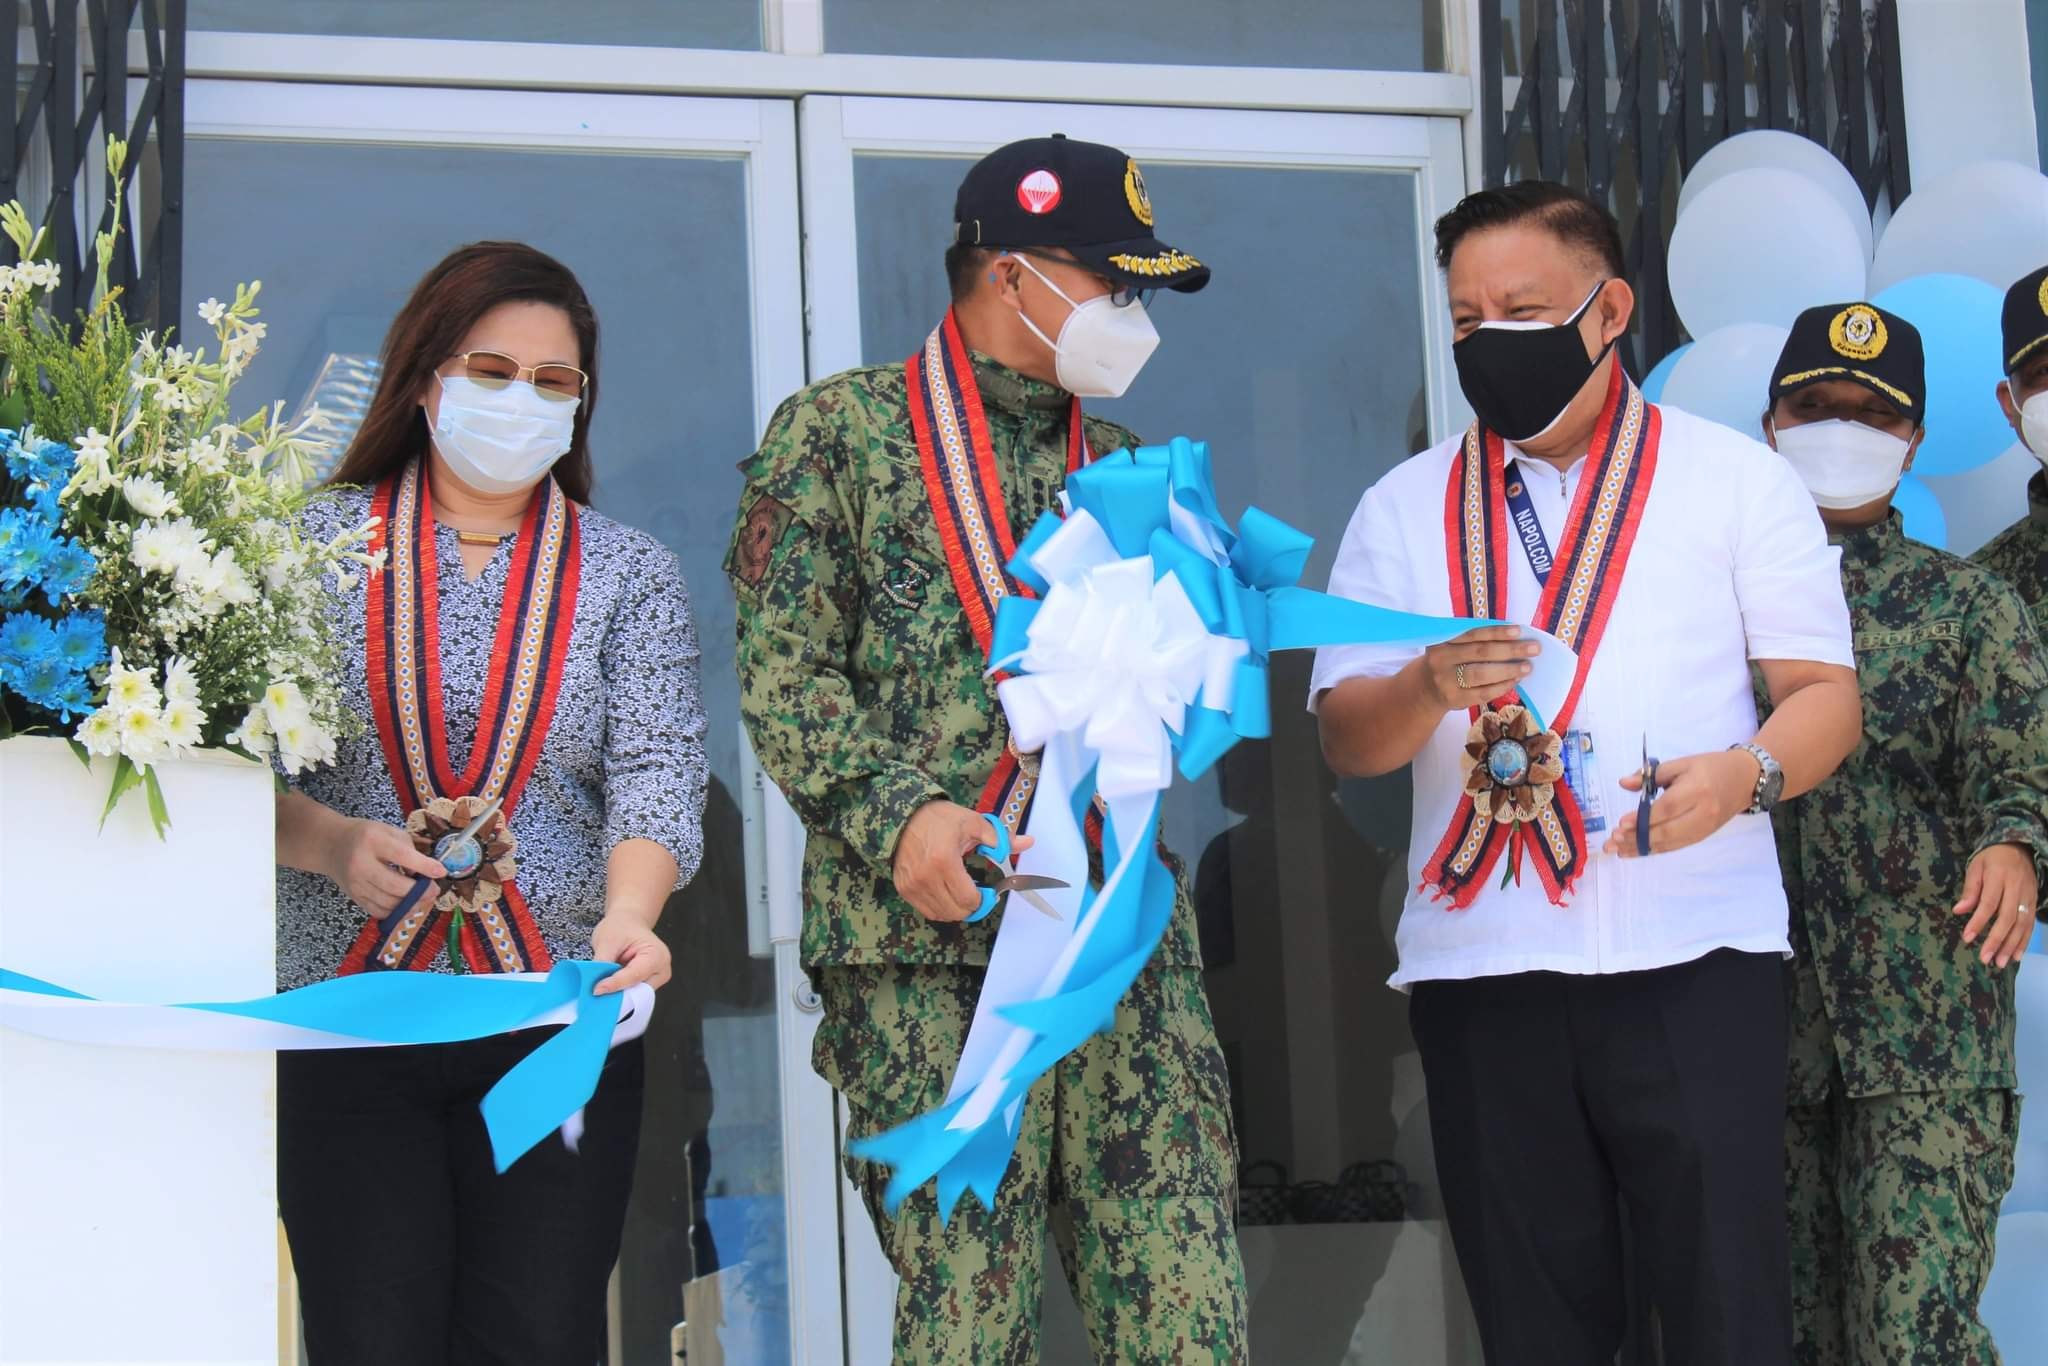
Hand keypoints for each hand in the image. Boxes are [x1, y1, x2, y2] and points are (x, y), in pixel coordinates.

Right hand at [322, 817, 445, 918]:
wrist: (331, 845)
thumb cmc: (366, 836)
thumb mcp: (388, 830)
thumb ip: (408, 847)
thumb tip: (428, 870)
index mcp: (372, 840)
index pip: (402, 855)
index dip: (424, 866)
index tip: (441, 871)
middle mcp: (361, 863)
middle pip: (394, 885)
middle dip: (419, 891)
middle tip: (434, 890)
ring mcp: (355, 882)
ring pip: (387, 902)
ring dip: (410, 904)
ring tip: (423, 898)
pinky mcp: (354, 896)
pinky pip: (378, 911)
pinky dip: (396, 911)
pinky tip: (407, 905)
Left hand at [591, 910, 671, 993]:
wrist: (628, 923)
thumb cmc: (621, 927)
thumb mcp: (607, 941)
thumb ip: (602, 964)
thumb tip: (595, 987)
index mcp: (656, 955)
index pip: (634, 975)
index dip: (614, 984)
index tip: (596, 990)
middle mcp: (662, 970)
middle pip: (638, 990)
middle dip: (618, 993)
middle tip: (596, 994)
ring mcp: (657, 979)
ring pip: (636, 996)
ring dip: (618, 995)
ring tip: (601, 989)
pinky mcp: (648, 984)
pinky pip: (634, 994)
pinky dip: (620, 993)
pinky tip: (608, 988)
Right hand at [891, 800, 1034, 923]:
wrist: (903, 816)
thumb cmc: (939, 819)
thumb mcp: (973, 823)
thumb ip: (1001, 839)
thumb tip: (1029, 842)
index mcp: (945, 862)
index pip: (969, 899)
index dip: (984, 900)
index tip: (989, 891)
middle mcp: (926, 878)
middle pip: (956, 911)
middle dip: (972, 906)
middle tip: (978, 893)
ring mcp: (912, 886)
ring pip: (941, 914)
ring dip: (956, 909)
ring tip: (962, 892)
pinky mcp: (904, 889)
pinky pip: (927, 910)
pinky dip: (940, 908)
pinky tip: (947, 893)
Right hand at [1415, 626, 1539, 713]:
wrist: (1426, 690)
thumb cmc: (1448, 661)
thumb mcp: (1451, 646)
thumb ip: (1474, 640)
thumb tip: (1514, 637)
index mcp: (1442, 641)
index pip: (1472, 634)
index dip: (1496, 632)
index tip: (1519, 631)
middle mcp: (1441, 660)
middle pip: (1480, 653)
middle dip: (1510, 650)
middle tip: (1534, 649)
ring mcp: (1447, 681)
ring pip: (1481, 674)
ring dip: (1508, 670)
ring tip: (1527, 667)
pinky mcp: (1455, 699)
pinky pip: (1483, 693)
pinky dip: (1501, 686)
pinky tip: (1514, 681)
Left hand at [1605, 749, 1758, 857]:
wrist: (1745, 779)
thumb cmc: (1710, 767)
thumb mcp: (1682, 763)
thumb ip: (1652, 774)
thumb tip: (1624, 783)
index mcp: (1697, 790)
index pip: (1667, 808)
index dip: (1643, 818)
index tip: (1620, 824)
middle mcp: (1703, 812)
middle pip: (1667, 831)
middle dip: (1638, 838)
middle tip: (1613, 841)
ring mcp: (1705, 828)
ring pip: (1670, 843)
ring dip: (1642, 848)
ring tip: (1618, 850)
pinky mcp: (1704, 836)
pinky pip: (1677, 846)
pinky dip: (1655, 850)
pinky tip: (1636, 851)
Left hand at [1953, 843, 2038, 970]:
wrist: (2019, 848)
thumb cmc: (1991, 859)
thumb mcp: (1975, 867)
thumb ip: (1970, 889)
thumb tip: (1958, 911)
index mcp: (1998, 877)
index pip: (1989, 903)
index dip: (1979, 922)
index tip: (1967, 938)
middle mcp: (2017, 888)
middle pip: (2007, 918)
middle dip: (1996, 940)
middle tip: (1985, 958)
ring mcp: (2029, 896)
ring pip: (2022, 924)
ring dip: (2011, 945)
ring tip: (1999, 962)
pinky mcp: (2035, 902)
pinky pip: (2030, 924)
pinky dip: (2024, 941)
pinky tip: (2015, 955)